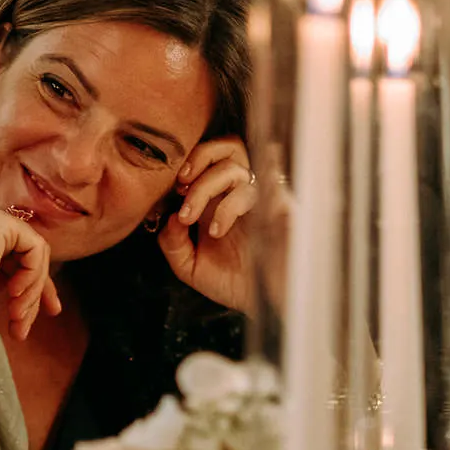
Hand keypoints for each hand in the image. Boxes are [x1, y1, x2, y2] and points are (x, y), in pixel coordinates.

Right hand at [0, 202, 61, 340]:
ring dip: (32, 291)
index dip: (36, 282)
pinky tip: (13, 294)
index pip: (21, 251)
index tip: (44, 312)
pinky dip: (32, 277)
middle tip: (26, 325)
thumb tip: (48, 287)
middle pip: (31, 251)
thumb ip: (13, 273)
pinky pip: (36, 250)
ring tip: (17, 317)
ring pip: (37, 253)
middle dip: (37, 290)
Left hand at [157, 136, 259, 311]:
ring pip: (235, 168)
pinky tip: (219, 230)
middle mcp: (242, 193)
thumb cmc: (235, 283)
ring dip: (207, 190)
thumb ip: (172, 242)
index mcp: (221, 198)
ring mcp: (262, 199)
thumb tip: (169, 215)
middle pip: (228, 146)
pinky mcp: (279, 209)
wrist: (267, 304)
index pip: (208, 158)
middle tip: (182, 189)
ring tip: (198, 223)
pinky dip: (230, 206)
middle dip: (199, 160)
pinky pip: (259, 190)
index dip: (187, 163)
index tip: (171, 190)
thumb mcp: (190, 266)